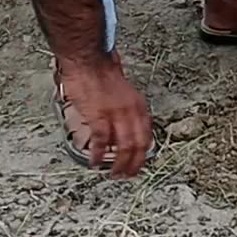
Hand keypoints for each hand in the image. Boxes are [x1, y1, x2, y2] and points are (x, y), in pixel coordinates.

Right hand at [58, 59, 153, 178]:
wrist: (90, 61)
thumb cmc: (102, 74)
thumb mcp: (123, 94)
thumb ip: (125, 112)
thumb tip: (121, 130)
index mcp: (138, 106)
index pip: (147, 135)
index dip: (144, 154)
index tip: (139, 163)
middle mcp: (131, 112)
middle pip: (139, 145)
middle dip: (134, 164)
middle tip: (127, 175)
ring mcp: (116, 115)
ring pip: (125, 147)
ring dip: (120, 164)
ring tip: (114, 174)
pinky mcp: (99, 116)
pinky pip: (102, 141)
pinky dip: (100, 154)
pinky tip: (96, 161)